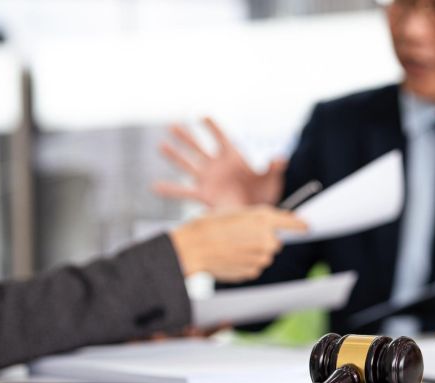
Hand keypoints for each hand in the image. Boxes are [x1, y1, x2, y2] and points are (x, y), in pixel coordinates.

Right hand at [154, 117, 286, 209]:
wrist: (258, 215)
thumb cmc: (265, 194)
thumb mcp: (271, 180)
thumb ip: (274, 168)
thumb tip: (280, 158)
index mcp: (233, 157)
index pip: (221, 138)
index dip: (213, 127)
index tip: (203, 116)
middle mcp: (217, 166)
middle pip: (199, 148)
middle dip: (186, 137)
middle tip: (173, 125)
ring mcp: (208, 180)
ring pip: (188, 165)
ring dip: (175, 156)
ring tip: (160, 146)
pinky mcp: (204, 196)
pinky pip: (183, 192)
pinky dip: (169, 189)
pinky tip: (154, 186)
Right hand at [169, 206, 305, 281]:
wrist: (193, 247)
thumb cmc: (212, 225)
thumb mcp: (237, 212)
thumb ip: (261, 217)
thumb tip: (280, 221)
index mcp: (264, 219)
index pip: (293, 223)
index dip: (300, 225)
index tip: (307, 227)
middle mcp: (267, 239)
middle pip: (276, 242)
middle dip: (264, 239)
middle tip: (243, 236)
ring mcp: (262, 258)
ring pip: (264, 255)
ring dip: (254, 251)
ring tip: (233, 246)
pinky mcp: (254, 271)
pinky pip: (255, 266)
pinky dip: (246, 262)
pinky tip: (231, 256)